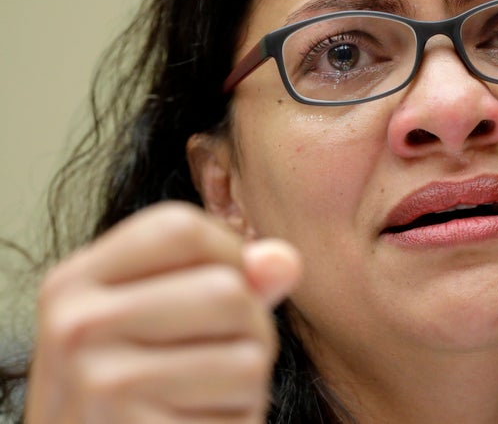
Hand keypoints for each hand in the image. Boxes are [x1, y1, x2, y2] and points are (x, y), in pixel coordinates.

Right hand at [24, 202, 301, 423]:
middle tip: (221, 359)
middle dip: (251, 327)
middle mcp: (78, 326)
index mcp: (75, 281)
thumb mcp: (161, 318)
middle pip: (228, 291)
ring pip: (248, 358)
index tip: (229, 283)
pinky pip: (242, 414)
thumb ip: (229, 277)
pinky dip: (239, 422)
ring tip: (207, 396)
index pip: (182, 228)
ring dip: (249, 384)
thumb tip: (287, 259)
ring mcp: (101, 385)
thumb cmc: (134, 387)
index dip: (230, 253)